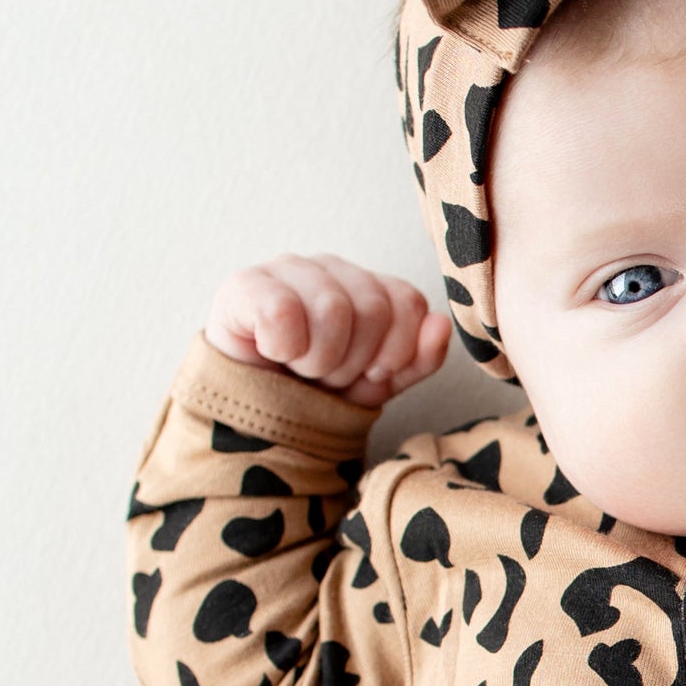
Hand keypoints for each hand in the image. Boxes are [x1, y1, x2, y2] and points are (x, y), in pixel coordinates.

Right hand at [206, 253, 450, 407]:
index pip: (409, 302)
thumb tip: (441, 323)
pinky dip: (282, 348)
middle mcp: (332, 268)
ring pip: (331, 309)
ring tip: (300, 368)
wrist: (254, 416)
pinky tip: (272, 354)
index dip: (393, 353)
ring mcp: (288, 269)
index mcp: (369, 285)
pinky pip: (283, 312)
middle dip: (352, 362)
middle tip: (326, 375)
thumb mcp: (378, 384)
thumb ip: (418, 358)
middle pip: (372, 309)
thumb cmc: (318, 393)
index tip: (368, 374)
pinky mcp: (245, 285)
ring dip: (317, 360)